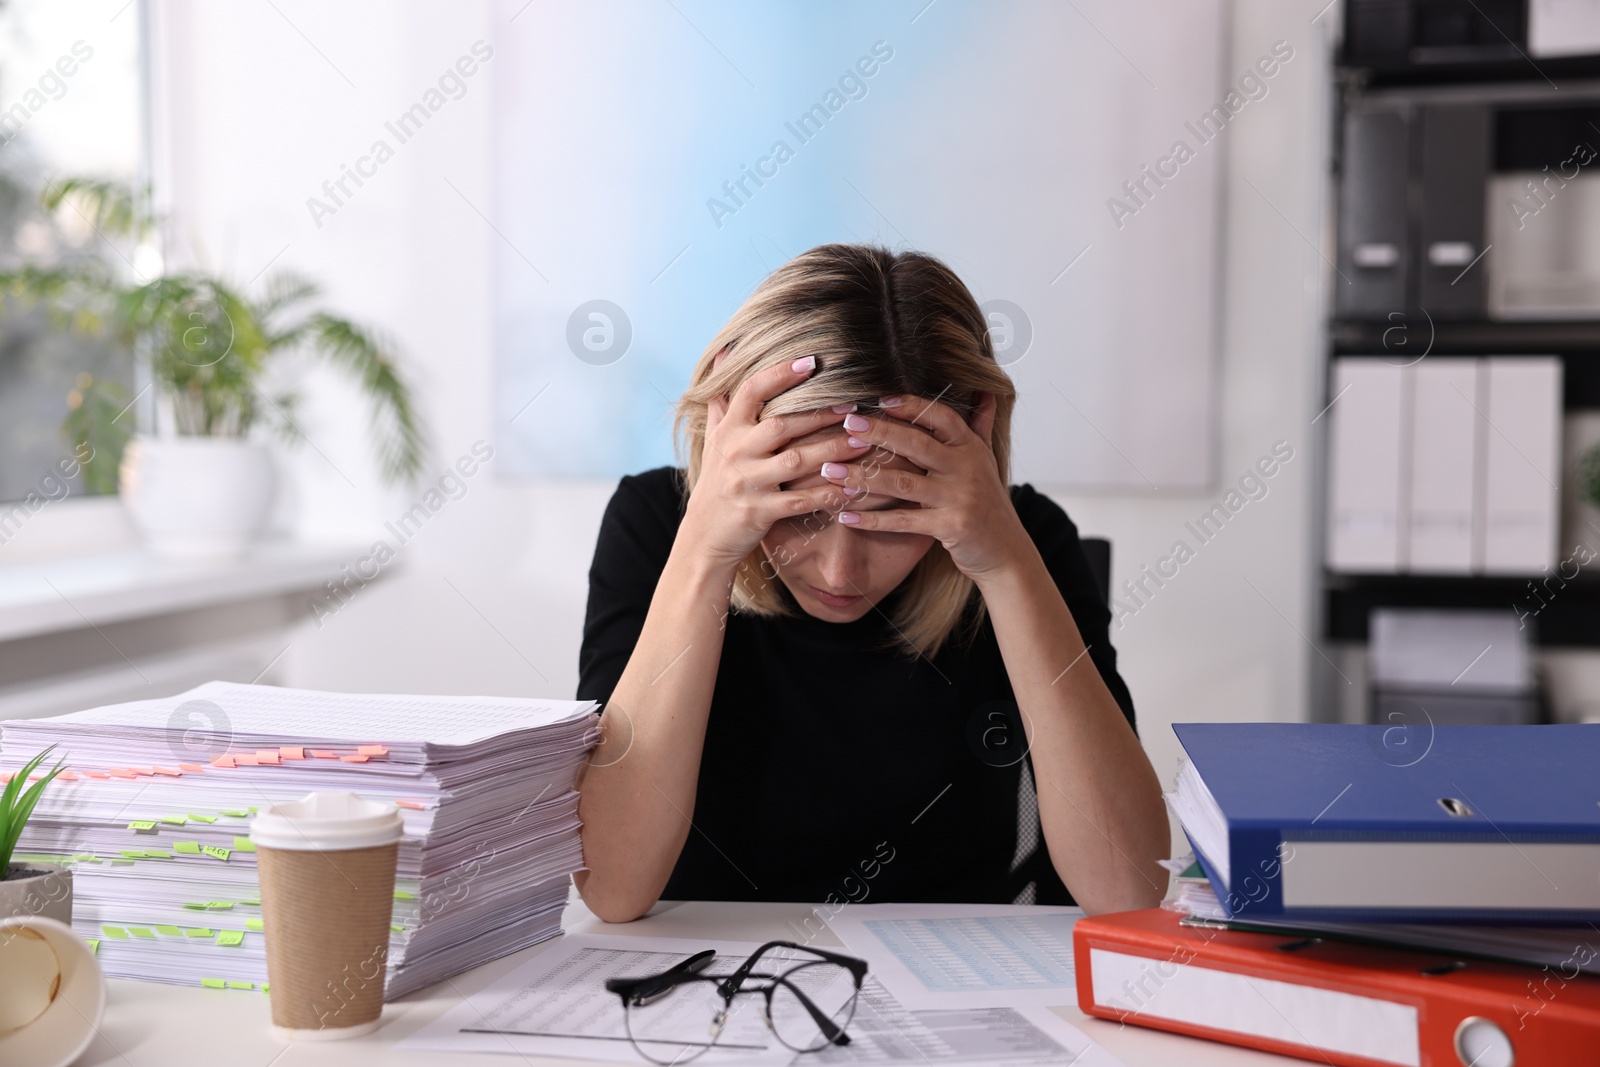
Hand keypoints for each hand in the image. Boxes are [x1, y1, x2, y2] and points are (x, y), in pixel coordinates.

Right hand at [683, 351, 869, 569]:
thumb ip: (723, 398)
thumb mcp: (714, 439)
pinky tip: (852, 488)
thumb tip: (726, 351)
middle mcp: (735, 452)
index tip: (812, 362)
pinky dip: (827, 494)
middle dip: (819, 414)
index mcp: (728, 430)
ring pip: (795, 462)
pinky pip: (799, 501)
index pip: (751, 392)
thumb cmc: (717, 482)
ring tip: (863, 441)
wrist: (703, 536)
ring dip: (831, 450)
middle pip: (781, 425)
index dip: (780, 374)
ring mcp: (747, 483)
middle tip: (855, 404)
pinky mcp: (759, 512)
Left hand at [822, 392, 1031, 583]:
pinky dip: (873, 519)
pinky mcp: (950, 527)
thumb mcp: (988, 461)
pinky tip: (846, 515)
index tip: (880, 399)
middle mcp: (967, 468)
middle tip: (847, 424)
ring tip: (831, 471)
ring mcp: (959, 498)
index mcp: (971, 448)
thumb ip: (981, 425)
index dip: (912, 406)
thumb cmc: (990, 505)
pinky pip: (903, 521)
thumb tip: (985, 390)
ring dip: (863, 477)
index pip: (941, 417)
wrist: (1007, 553)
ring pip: (903, 482)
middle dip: (879, 432)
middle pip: (917, 444)